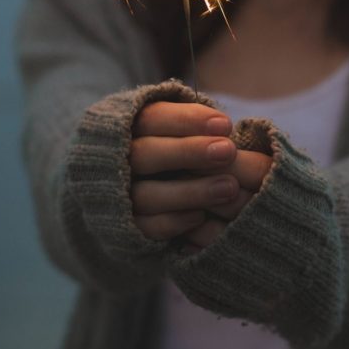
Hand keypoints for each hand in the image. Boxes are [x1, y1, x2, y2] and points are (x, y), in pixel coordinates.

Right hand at [130, 101, 237, 239]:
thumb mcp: (182, 135)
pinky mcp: (126, 229)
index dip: (186, 120)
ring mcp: (119, 197)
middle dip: (188, 152)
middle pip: (143, 154)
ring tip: (230, 187)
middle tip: (228, 151)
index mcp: (127, 129)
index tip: (225, 125)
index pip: (151, 119)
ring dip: (189, 191)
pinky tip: (201, 216)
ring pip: (145, 194)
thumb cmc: (181, 158)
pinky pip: (145, 228)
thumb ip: (196, 128)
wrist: (146, 204)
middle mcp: (118, 162)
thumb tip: (223, 126)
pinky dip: (173, 222)